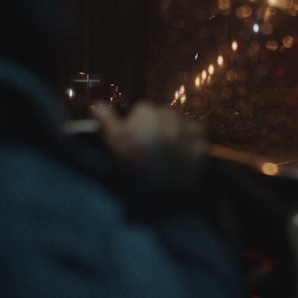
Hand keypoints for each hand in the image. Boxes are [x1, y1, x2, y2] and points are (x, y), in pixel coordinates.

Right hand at [91, 101, 206, 186]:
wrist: (155, 193)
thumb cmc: (130, 165)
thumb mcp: (113, 141)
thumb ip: (106, 120)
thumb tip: (96, 104)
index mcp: (145, 111)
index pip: (143, 110)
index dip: (140, 126)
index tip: (138, 142)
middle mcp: (167, 115)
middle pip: (164, 115)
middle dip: (160, 128)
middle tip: (153, 150)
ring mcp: (186, 128)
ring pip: (182, 122)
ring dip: (177, 133)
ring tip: (168, 154)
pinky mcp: (201, 142)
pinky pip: (200, 133)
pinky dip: (194, 140)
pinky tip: (185, 152)